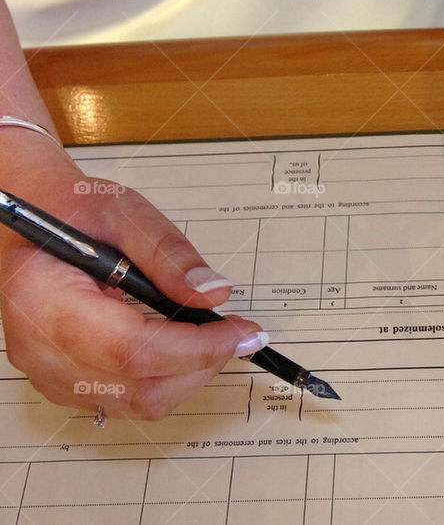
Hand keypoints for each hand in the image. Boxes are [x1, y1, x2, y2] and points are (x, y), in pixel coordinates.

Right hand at [0, 134, 264, 419]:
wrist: (31, 223)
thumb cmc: (70, 213)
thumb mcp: (126, 213)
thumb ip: (171, 254)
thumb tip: (213, 292)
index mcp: (48, 302)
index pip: (132, 350)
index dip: (196, 348)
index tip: (239, 332)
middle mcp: (40, 349)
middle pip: (138, 388)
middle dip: (202, 364)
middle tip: (237, 334)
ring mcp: (48, 371)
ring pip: (136, 403)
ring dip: (188, 376)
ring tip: (213, 338)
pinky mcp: (61, 380)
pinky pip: (123, 401)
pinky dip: (164, 380)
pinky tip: (182, 347)